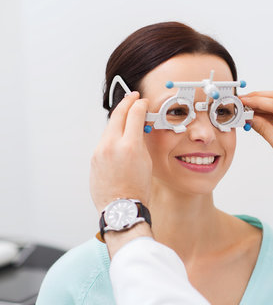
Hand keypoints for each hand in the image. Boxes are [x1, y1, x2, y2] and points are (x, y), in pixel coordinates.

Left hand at [90, 92, 151, 212]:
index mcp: (130, 146)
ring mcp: (100, 151)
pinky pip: (104, 140)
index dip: (141, 105)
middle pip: (118, 114)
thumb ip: (141, 142)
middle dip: (127, 102)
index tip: (143, 102)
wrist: (121, 207)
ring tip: (127, 116)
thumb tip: (139, 129)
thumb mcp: (146, 162)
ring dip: (119, 119)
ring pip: (110, 127)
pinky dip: (113, 134)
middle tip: (133, 97)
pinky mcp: (94, 158)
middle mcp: (112, 145)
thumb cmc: (137, 190)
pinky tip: (119, 137)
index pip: (135, 114)